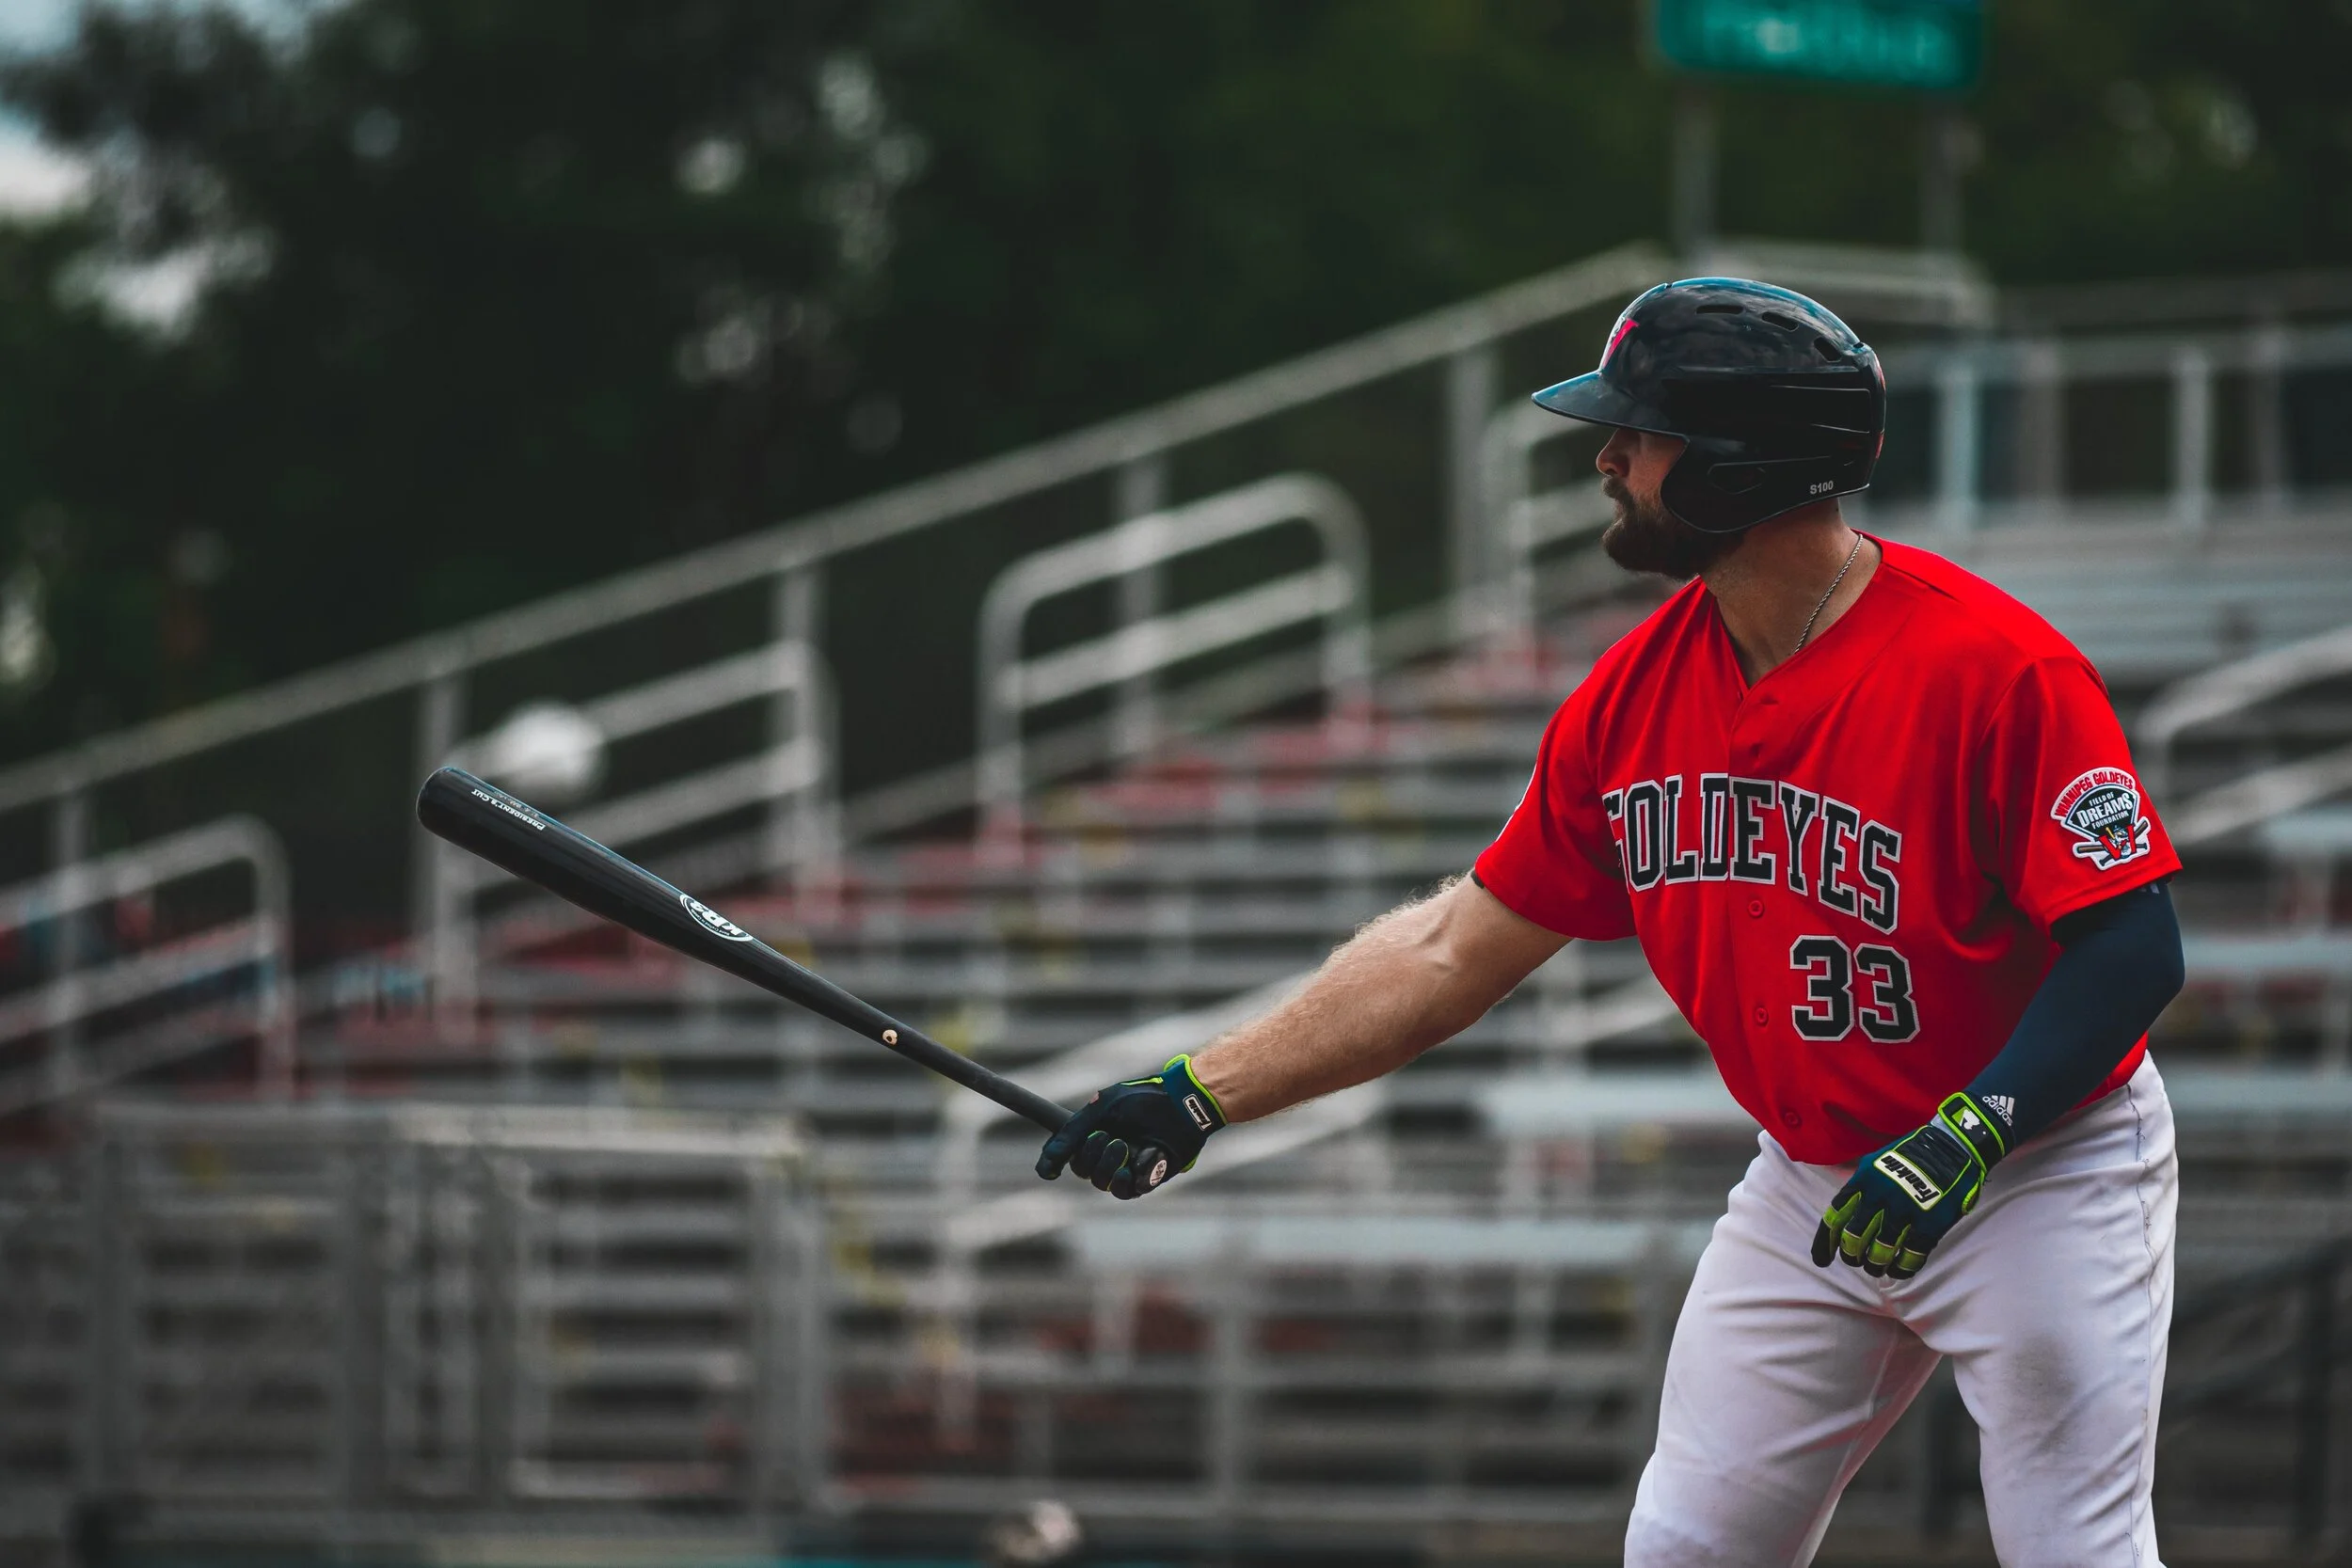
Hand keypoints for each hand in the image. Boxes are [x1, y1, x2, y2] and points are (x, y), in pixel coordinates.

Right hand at [1036, 1055, 1226, 1199]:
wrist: (1182, 1104)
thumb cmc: (1143, 1100)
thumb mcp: (1102, 1108)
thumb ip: (1072, 1132)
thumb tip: (1047, 1160)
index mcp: (1093, 1134)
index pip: (1067, 1155)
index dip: (1054, 1163)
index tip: (1049, 1170)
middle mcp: (1107, 1154)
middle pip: (1082, 1171)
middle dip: (1089, 1155)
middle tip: (1106, 1137)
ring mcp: (1126, 1168)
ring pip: (1102, 1183)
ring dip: (1109, 1165)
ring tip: (1124, 1145)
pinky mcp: (1146, 1180)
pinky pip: (1128, 1190)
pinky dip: (1132, 1175)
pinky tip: (1142, 1159)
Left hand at [1813, 1092, 2006, 1279]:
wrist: (1950, 1147)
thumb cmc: (1909, 1157)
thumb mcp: (1874, 1163)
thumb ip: (1858, 1188)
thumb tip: (1840, 1217)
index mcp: (1863, 1180)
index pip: (1835, 1217)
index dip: (1825, 1242)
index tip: (1823, 1260)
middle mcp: (1879, 1196)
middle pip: (1854, 1238)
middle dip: (1851, 1255)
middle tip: (1854, 1260)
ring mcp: (1905, 1211)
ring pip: (1879, 1252)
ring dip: (1874, 1265)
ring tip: (1876, 1268)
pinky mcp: (1929, 1224)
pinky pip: (1910, 1256)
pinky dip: (1902, 1268)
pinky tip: (1898, 1271)